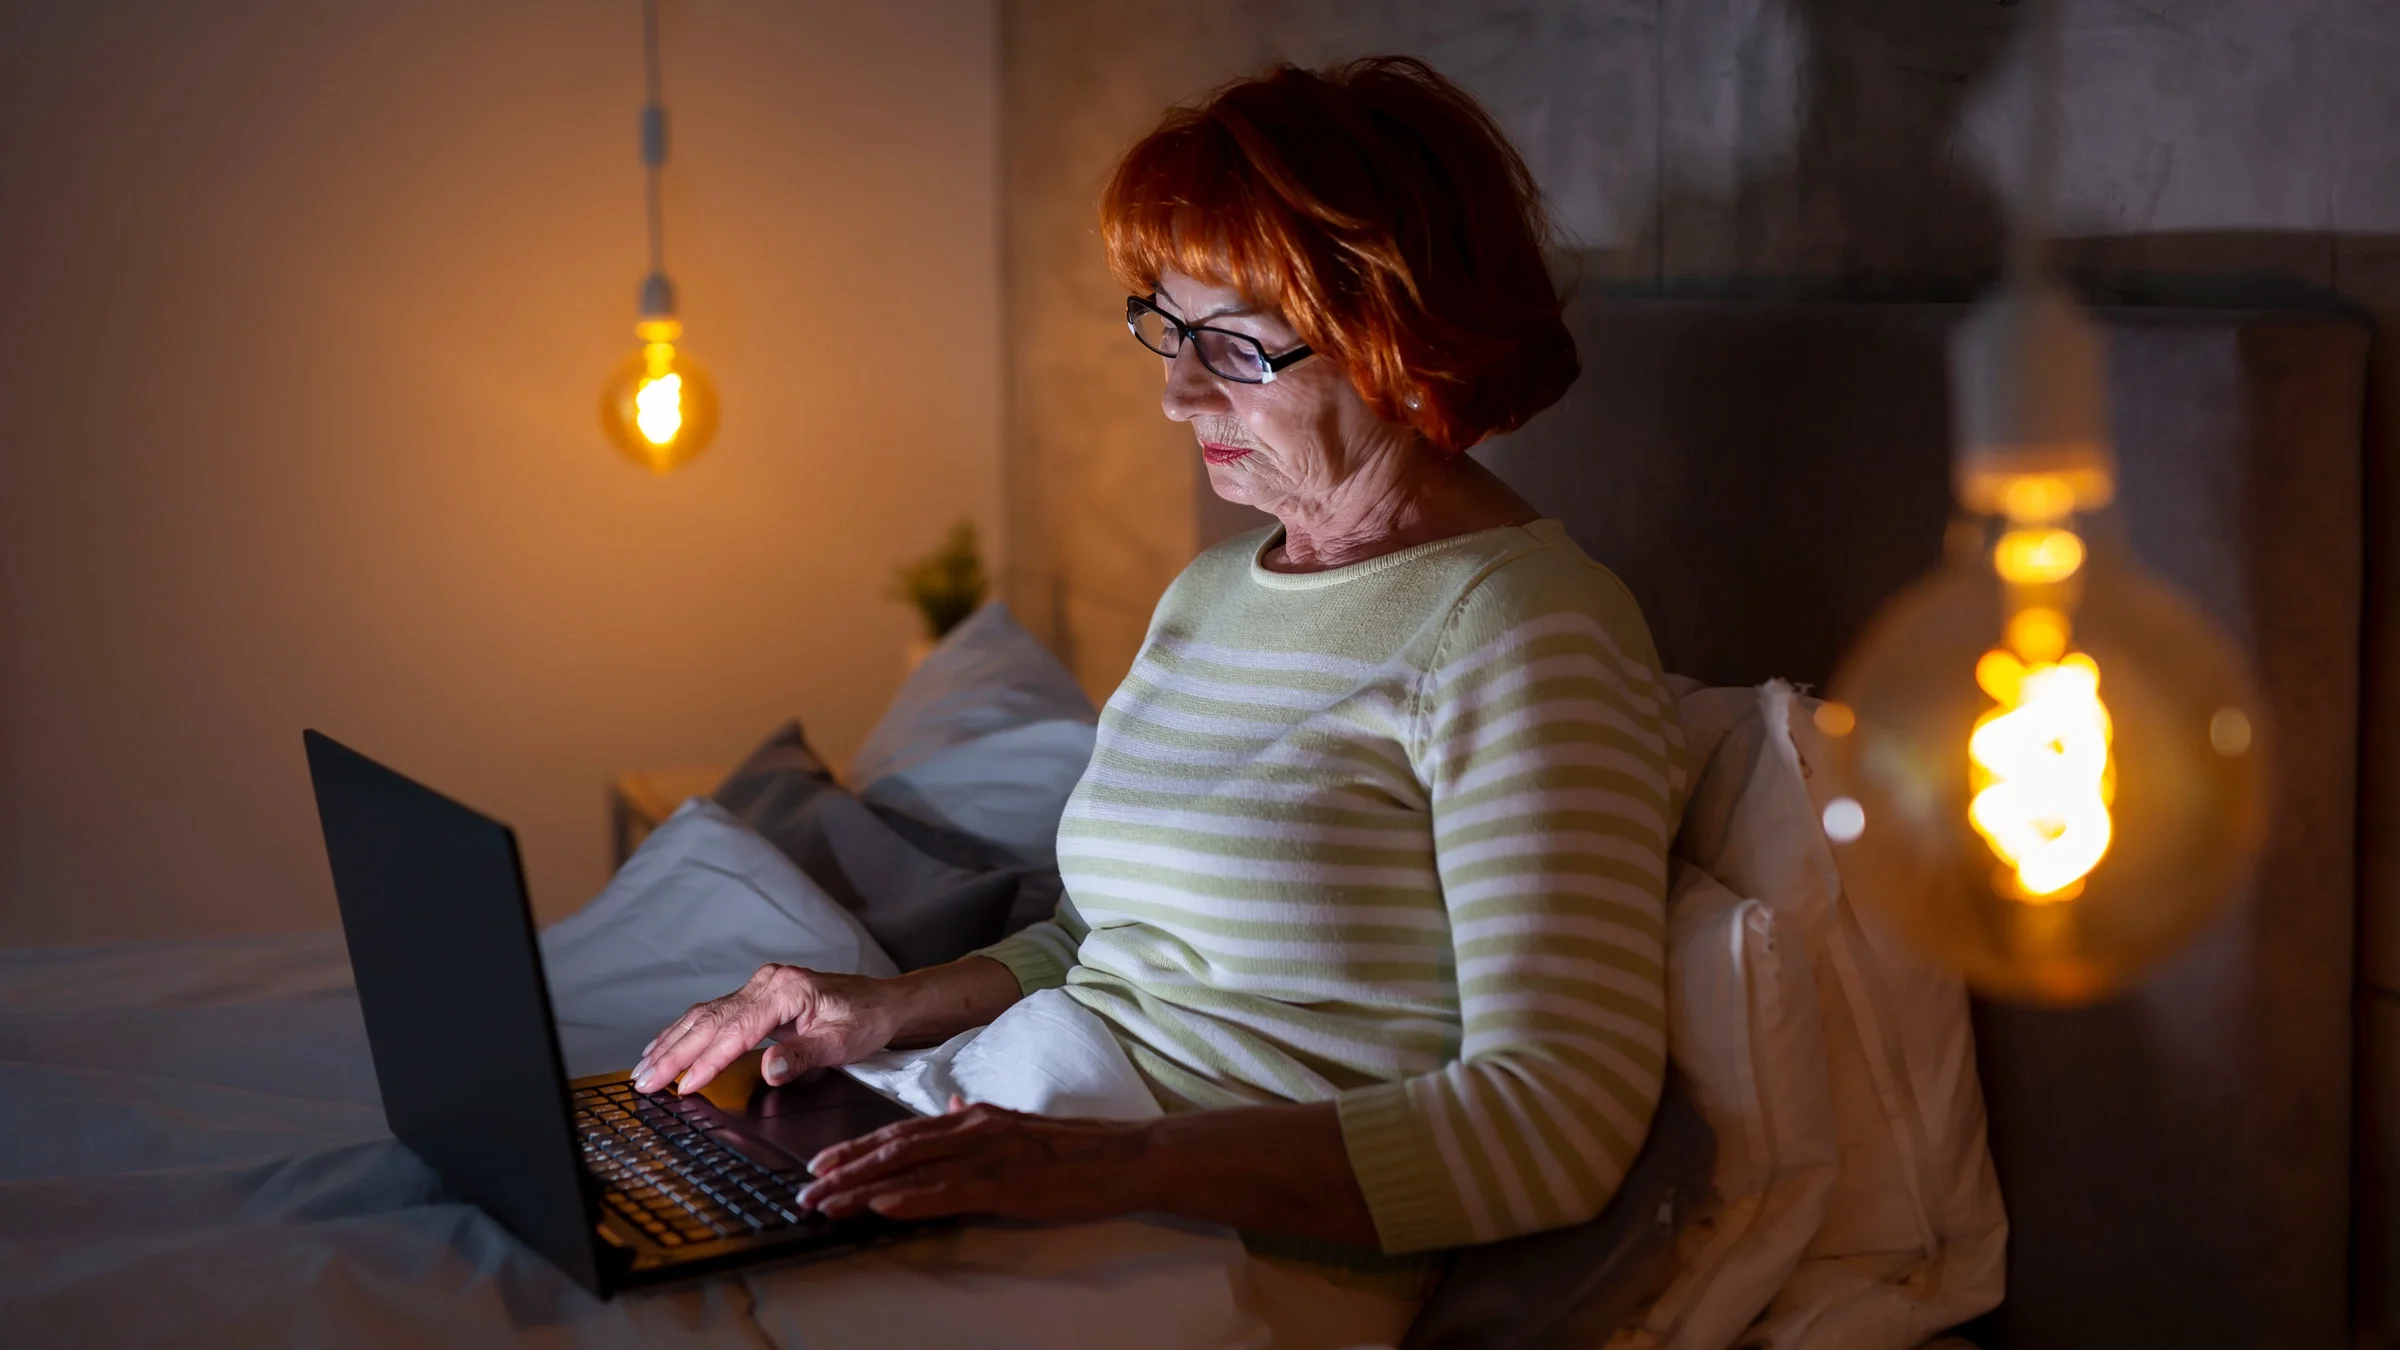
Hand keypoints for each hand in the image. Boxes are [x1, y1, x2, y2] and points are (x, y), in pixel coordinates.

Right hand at [633, 964, 899, 1094]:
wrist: (882, 1002)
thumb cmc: (866, 1020)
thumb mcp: (843, 1042)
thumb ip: (804, 1055)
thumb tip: (769, 1070)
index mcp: (785, 990)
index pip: (736, 1030)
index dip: (707, 1060)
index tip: (684, 1086)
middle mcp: (766, 983)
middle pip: (710, 1020)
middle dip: (674, 1053)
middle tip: (644, 1081)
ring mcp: (758, 987)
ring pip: (704, 1014)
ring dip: (671, 1042)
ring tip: (643, 1068)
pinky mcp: (755, 995)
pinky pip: (712, 1013)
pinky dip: (685, 1031)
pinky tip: (665, 1045)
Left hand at [798, 1095, 1154, 1222]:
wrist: (1126, 1154)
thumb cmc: (1078, 1149)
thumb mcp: (1020, 1123)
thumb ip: (980, 1118)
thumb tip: (949, 1107)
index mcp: (974, 1118)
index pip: (902, 1132)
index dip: (858, 1148)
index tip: (822, 1164)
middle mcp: (972, 1130)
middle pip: (894, 1149)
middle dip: (845, 1169)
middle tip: (805, 1189)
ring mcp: (988, 1156)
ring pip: (910, 1169)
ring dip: (862, 1188)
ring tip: (826, 1203)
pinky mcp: (1005, 1184)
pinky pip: (947, 1192)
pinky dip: (909, 1198)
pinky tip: (880, 1206)